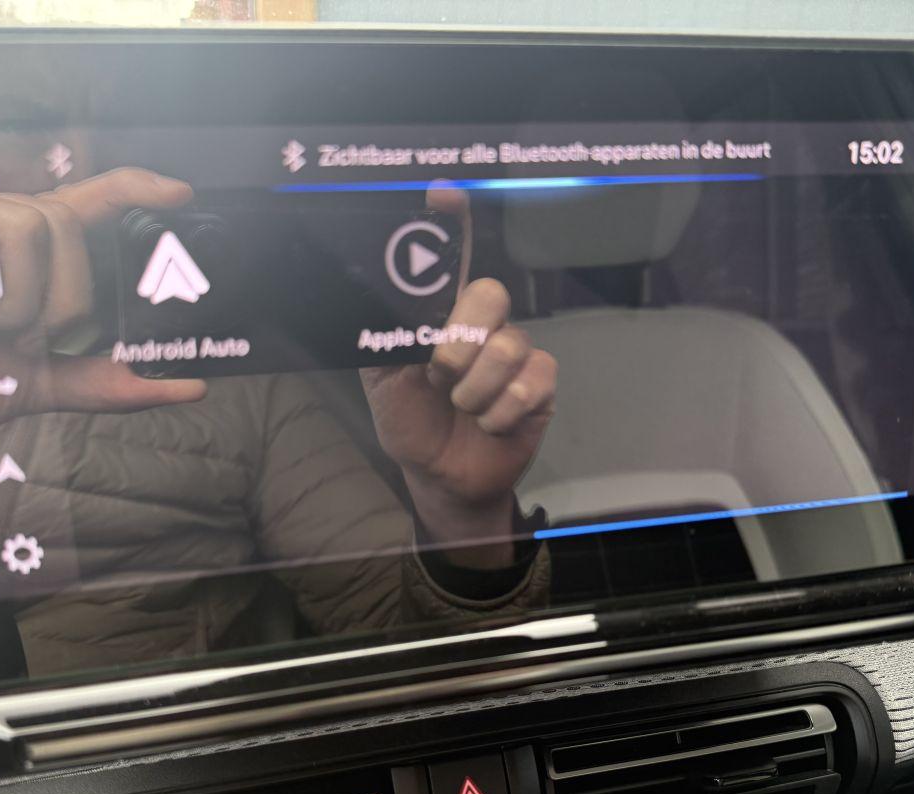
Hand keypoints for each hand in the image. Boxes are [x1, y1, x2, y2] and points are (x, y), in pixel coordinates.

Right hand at [0, 168, 205, 450]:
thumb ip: (100, 379)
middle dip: (61, 298)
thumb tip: (187, 386)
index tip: (179, 195)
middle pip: (61, 225)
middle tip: (19, 339)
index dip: (127, 191)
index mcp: (4, 261)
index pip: (75, 207)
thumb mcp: (27, 385)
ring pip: (27, 225)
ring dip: (11, 299)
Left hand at [361, 187, 556, 566]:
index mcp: (441, 315)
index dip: (450, 224)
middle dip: (460, 342)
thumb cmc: (412, 423)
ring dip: (475, 391)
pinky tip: (490, 423)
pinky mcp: (541, 384)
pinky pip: (531, 381)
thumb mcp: (381, 381)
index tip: (443, 195)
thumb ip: (380, 338)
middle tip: (441, 376)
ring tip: (462, 409)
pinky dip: (501, 412)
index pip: (450, 259)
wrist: (442, 477)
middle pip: (490, 293)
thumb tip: (372, 298)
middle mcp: (482, 324)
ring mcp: (515, 351)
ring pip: (509, 347)